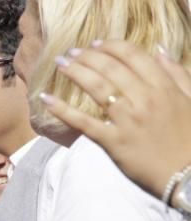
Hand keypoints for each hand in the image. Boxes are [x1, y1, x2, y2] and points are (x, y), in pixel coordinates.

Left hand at [41, 40, 190, 199]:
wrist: (190, 176)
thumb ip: (178, 73)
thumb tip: (160, 49)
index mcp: (164, 87)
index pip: (133, 55)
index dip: (111, 46)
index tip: (96, 44)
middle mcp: (145, 100)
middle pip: (110, 67)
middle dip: (87, 56)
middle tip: (71, 52)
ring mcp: (127, 120)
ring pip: (96, 87)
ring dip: (74, 71)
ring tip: (60, 63)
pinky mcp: (113, 142)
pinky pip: (82, 122)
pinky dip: (61, 109)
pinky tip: (45, 98)